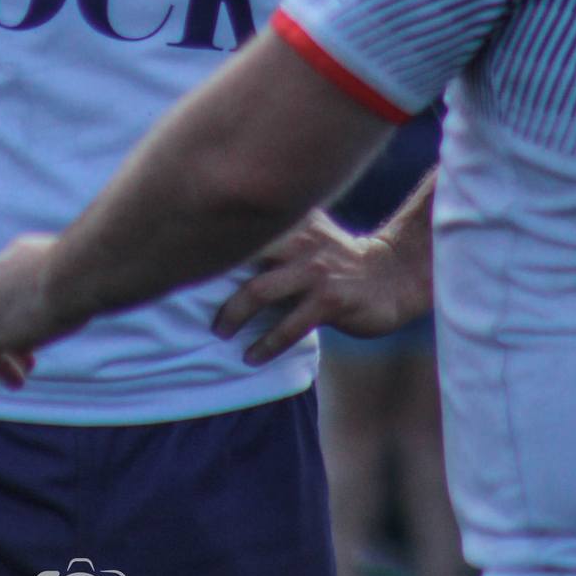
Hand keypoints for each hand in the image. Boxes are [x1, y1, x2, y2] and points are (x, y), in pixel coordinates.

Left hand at [0, 234, 71, 395]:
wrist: (70, 275)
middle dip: (10, 339)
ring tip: (17, 382)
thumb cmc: (86, 273)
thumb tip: (92, 287)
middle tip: (30, 363)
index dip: (19, 316)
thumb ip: (73, 280)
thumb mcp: (78, 273)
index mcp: (13, 257)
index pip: (6, 289)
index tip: (38, 336)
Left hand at [211, 209, 430, 364]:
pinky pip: (289, 326)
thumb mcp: (309, 233)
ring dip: (234, 314)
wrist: (393, 276)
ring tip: (220, 332)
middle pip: (241, 254)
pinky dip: (266, 343)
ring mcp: (315, 270)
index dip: (211, 240)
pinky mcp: (329, 301)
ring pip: (259, 291)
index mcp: (292, 220)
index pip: (243, 225)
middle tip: (195, 304)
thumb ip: (275, 235)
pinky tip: (252, 356)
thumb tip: (224, 248)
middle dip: (212, 278)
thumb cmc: (340, 259)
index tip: (182, 259)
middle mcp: (300, 240)